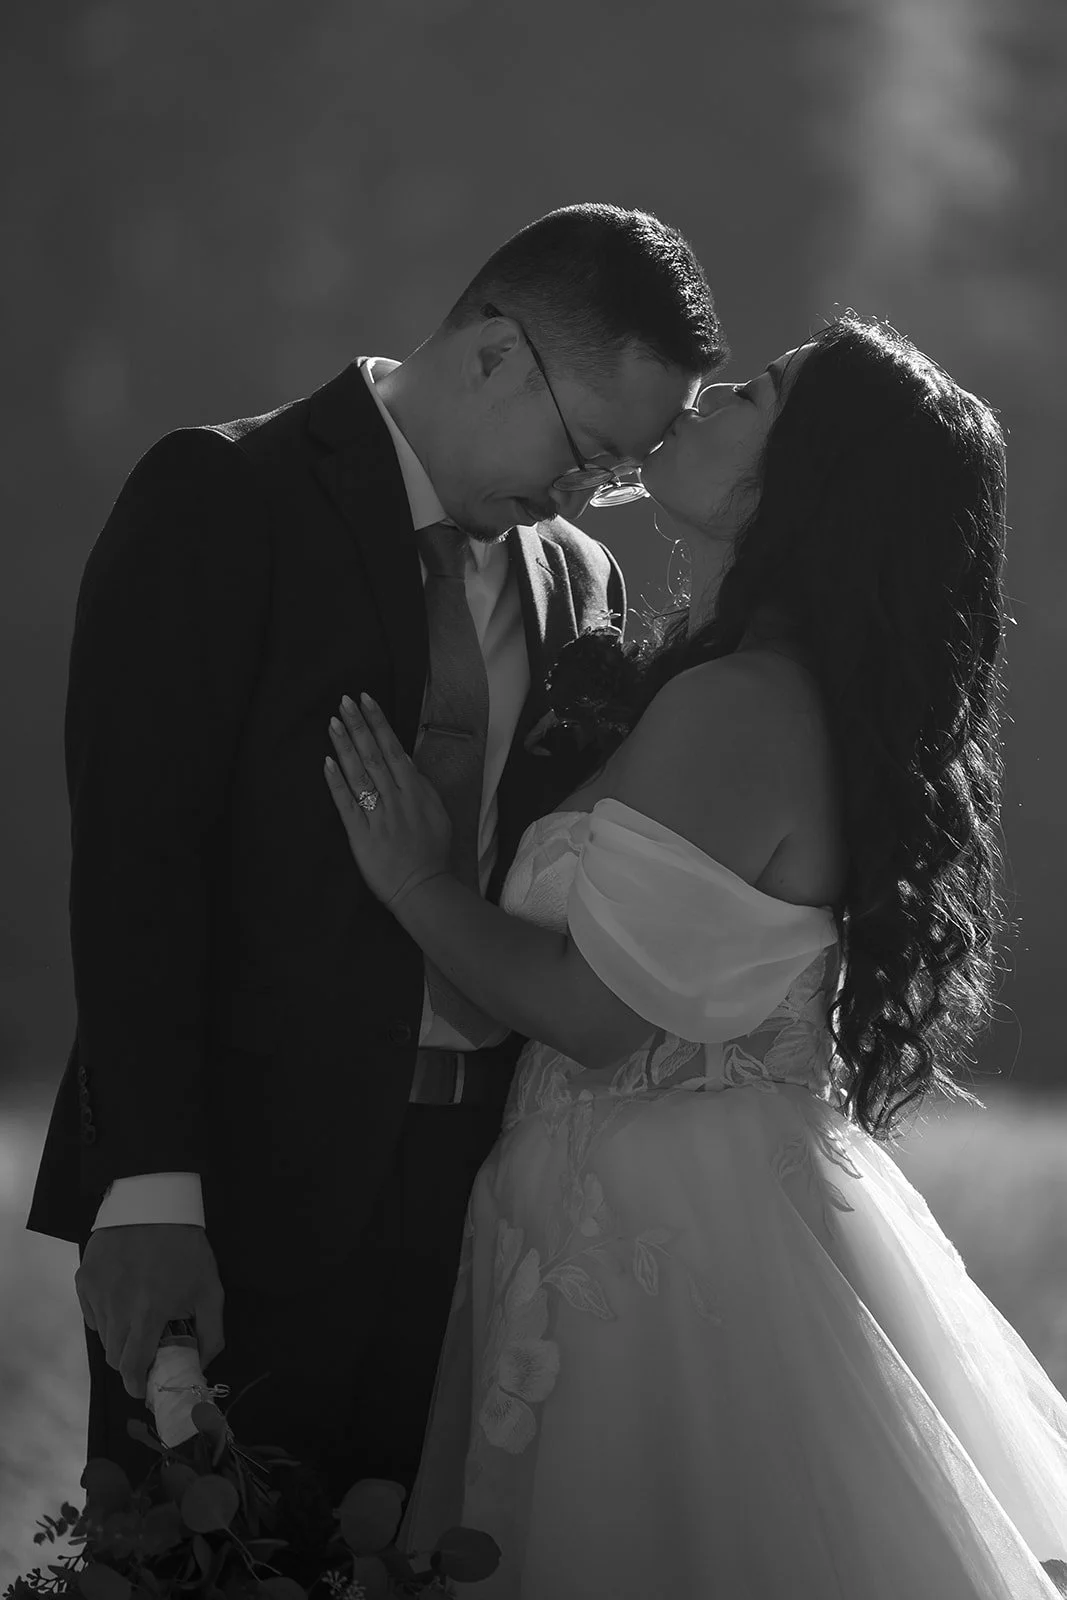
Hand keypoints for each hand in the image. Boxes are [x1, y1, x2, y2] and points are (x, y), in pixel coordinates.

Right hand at [75, 1224, 224, 1398]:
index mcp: (147, 1314)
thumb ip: (211, 1332)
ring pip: (103, 1336)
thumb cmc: (185, 1247)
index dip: (137, 1384)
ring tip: (138, 1319)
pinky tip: (124, 1300)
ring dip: (119, 1339)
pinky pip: (91, 1314)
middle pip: (114, 1356)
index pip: (132, 1367)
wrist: (154, 1203)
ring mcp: (96, 1293)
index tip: (146, 1386)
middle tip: (147, 1350)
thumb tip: (202, 1364)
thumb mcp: (210, 1288)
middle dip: (130, 1362)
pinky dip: (105, 1317)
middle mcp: (116, 1309)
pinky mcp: (84, 1279)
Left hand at [324, 692, 451, 908]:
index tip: (366, 700)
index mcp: (415, 791)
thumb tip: (405, 762)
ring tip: (333, 722)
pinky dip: (336, 783)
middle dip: (359, 725)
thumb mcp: (437, 814)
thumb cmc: (432, 853)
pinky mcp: (361, 834)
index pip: (393, 748)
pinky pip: (347, 804)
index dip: (378, 723)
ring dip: (346, 746)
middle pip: (374, 755)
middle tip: (344, 700)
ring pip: (360, 774)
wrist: (423, 888)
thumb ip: (421, 787)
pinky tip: (326, 763)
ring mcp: (378, 815)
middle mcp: (396, 798)